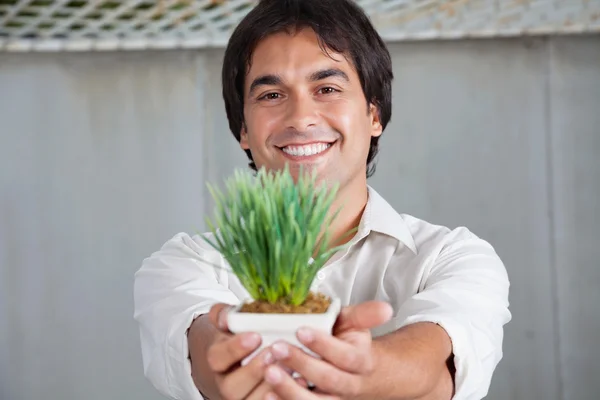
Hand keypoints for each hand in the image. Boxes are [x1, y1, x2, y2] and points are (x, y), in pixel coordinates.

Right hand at [203, 304, 279, 399]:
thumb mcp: (231, 320)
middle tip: (273, 353)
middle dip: (253, 370)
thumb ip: (224, 314)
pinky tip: (301, 381)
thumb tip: (225, 318)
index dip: (234, 348)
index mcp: (218, 360)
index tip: (255, 336)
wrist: (246, 355)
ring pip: (250, 399)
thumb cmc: (241, 335)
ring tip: (288, 366)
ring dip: (270, 384)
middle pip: (231, 386)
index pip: (217, 357)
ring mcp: (243, 396)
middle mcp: (227, 383)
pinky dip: (284, 395)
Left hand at [262, 301, 392, 399]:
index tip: (301, 330)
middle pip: (329, 379)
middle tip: (277, 347)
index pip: (346, 356)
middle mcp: (350, 385)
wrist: (364, 376)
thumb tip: (386, 308)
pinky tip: (268, 395)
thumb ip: (365, 314)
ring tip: (270, 372)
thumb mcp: (358, 325)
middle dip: (302, 363)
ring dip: (290, 390)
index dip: (324, 345)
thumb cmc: (353, 346)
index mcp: (362, 362)